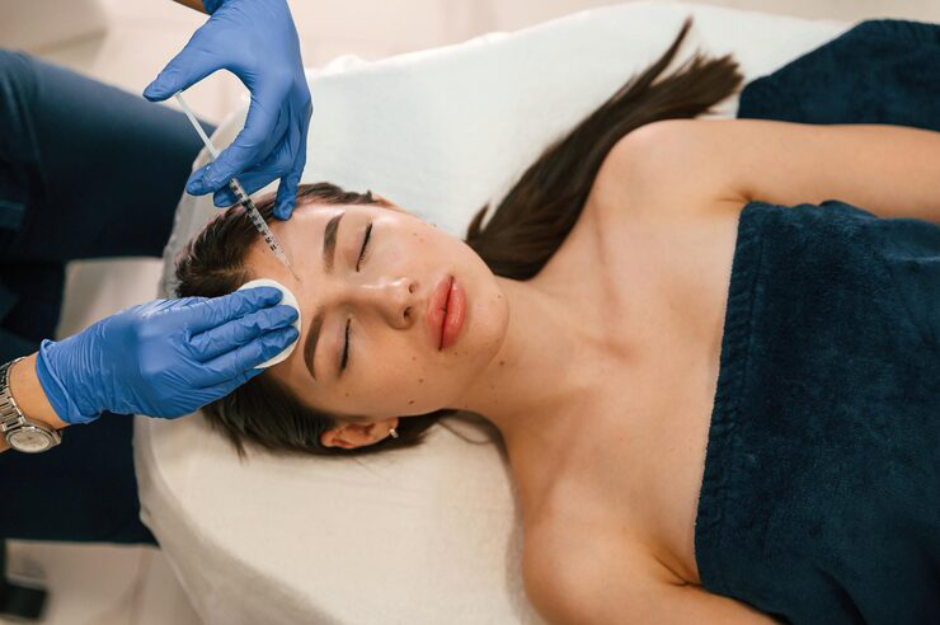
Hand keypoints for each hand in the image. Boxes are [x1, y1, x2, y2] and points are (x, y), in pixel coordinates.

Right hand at [35, 288, 298, 422]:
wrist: (92, 374)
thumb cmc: (125, 335)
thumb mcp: (156, 311)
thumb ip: (197, 310)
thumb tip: (240, 305)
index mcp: (166, 328)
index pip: (220, 314)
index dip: (251, 304)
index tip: (274, 296)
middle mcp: (174, 359)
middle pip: (232, 340)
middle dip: (265, 326)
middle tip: (289, 315)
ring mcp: (180, 385)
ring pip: (234, 366)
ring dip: (264, 351)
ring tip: (285, 337)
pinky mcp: (183, 403)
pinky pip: (223, 385)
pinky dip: (244, 370)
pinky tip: (262, 358)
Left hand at [144, 0, 311, 219]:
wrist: (266, 8)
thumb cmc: (236, 26)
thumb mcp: (205, 45)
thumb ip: (180, 72)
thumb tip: (150, 94)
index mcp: (275, 88)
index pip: (253, 141)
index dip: (229, 167)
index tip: (201, 183)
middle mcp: (295, 102)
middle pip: (272, 155)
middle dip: (242, 178)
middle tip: (209, 194)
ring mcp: (302, 110)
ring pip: (288, 158)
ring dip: (262, 182)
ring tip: (233, 198)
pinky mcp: (300, 113)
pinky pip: (298, 153)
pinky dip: (291, 180)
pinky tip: (283, 206)